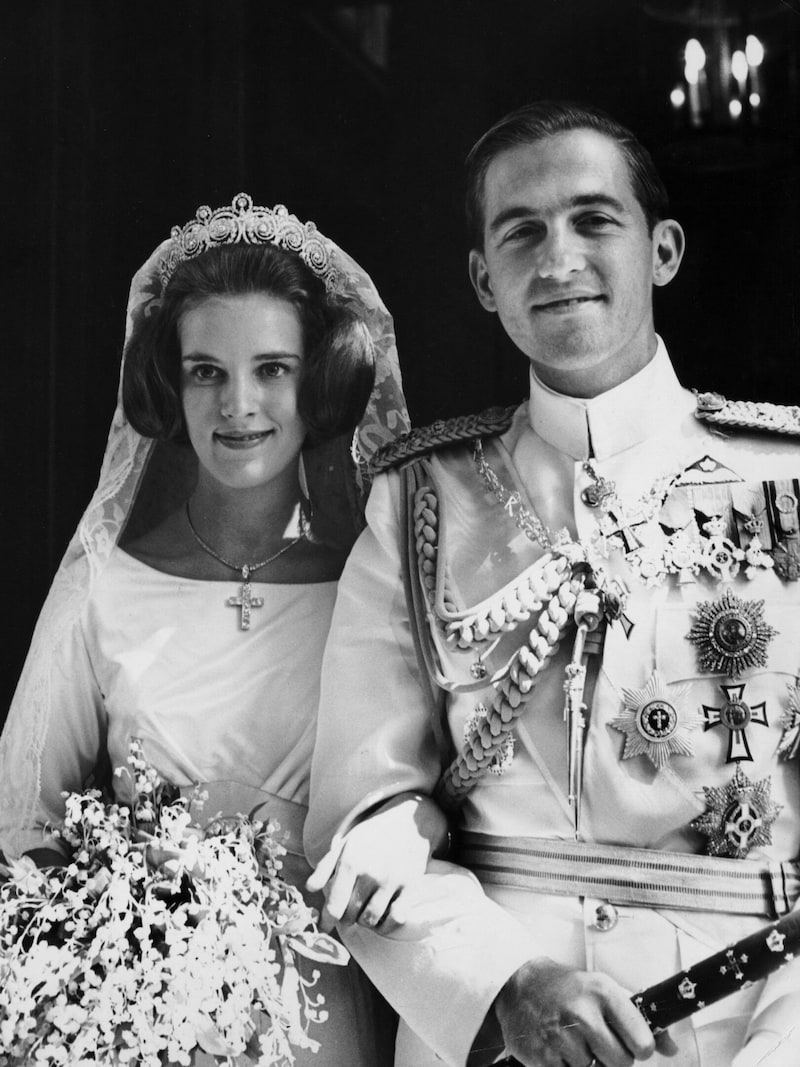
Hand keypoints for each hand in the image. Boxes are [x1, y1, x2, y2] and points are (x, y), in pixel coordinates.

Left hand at [306, 792, 447, 933]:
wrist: (409, 822)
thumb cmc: (372, 836)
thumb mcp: (345, 845)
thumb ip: (325, 867)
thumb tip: (309, 889)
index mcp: (351, 862)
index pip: (334, 905)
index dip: (326, 921)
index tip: (324, 927)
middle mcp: (371, 873)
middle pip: (351, 915)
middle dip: (346, 917)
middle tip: (348, 911)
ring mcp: (392, 881)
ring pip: (371, 920)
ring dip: (365, 921)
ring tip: (364, 910)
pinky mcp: (410, 887)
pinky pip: (396, 919)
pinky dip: (387, 925)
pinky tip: (382, 917)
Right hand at [494, 958, 663, 1066]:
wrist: (519, 985)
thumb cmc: (568, 989)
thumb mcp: (604, 991)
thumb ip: (639, 1018)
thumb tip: (671, 1048)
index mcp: (603, 992)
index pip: (642, 1042)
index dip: (639, 1047)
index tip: (630, 1042)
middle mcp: (582, 1013)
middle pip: (622, 1064)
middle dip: (612, 1058)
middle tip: (597, 1042)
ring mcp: (561, 1036)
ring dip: (588, 1063)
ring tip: (574, 1041)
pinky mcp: (542, 1058)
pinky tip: (559, 1050)